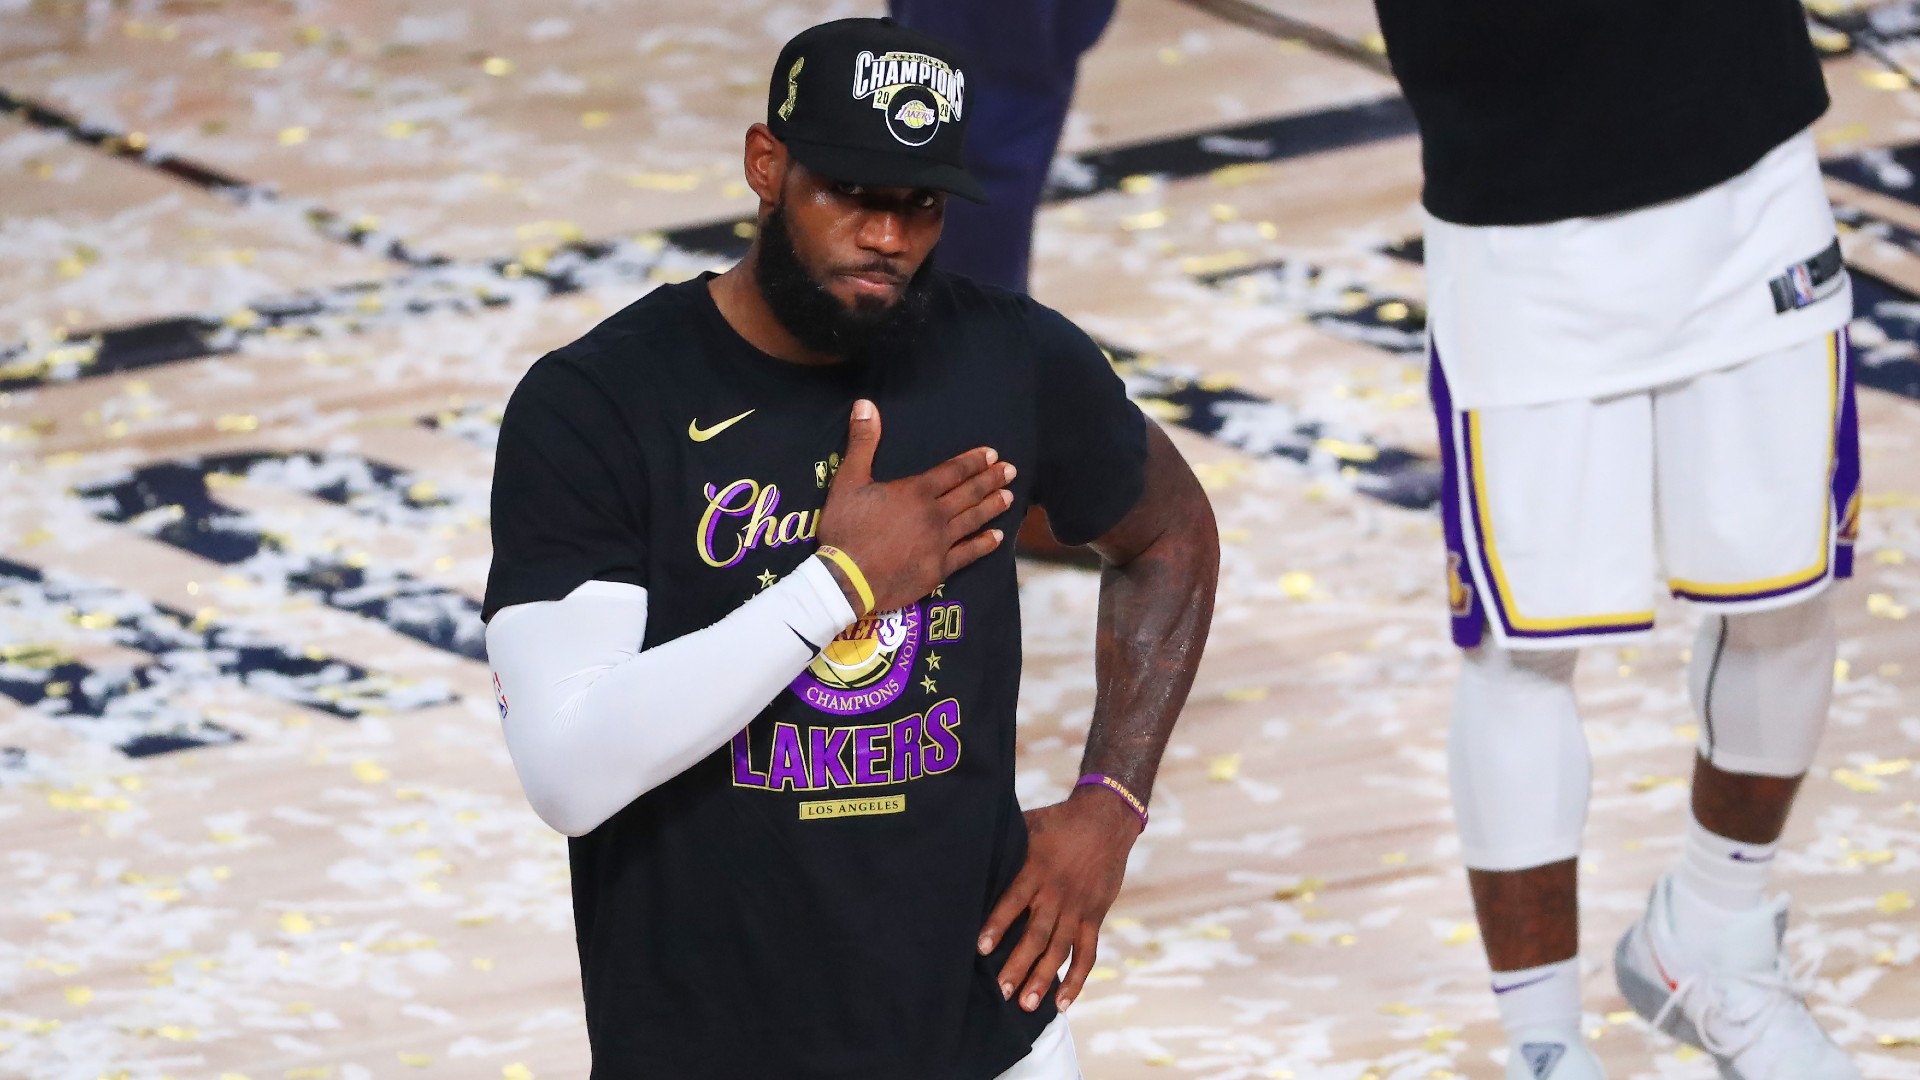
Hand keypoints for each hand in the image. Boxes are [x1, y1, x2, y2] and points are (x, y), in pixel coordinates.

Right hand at [815, 399, 1014, 612]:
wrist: (845, 580)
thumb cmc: (844, 529)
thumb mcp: (848, 480)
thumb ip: (862, 442)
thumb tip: (865, 404)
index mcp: (916, 491)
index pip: (952, 471)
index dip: (974, 462)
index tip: (992, 454)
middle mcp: (934, 515)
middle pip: (969, 493)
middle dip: (991, 480)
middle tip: (1010, 471)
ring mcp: (940, 543)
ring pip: (973, 520)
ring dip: (993, 506)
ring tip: (1010, 497)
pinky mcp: (939, 569)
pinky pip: (968, 554)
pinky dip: (984, 544)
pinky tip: (997, 537)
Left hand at [977, 786, 1141, 1012]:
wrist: (1105, 820)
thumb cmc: (1058, 822)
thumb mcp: (1027, 825)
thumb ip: (1002, 842)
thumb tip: (964, 845)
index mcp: (1036, 869)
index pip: (1013, 901)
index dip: (997, 924)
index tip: (980, 949)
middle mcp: (1056, 893)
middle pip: (1036, 934)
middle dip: (1018, 965)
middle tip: (1001, 991)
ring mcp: (1077, 908)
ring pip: (1059, 949)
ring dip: (1044, 978)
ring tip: (1027, 1005)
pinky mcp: (1094, 917)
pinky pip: (1087, 953)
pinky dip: (1076, 980)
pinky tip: (1063, 1003)